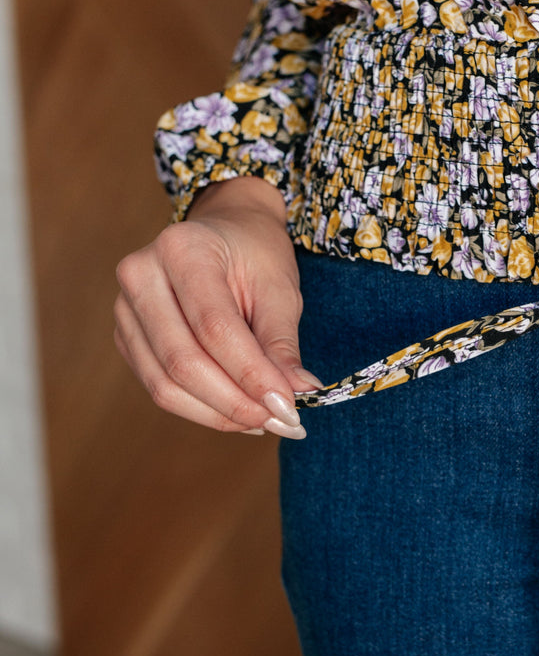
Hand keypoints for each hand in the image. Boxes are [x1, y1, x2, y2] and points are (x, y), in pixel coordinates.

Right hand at [114, 178, 322, 438]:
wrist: (225, 232)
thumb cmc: (254, 255)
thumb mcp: (279, 289)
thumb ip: (282, 344)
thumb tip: (296, 397)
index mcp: (182, 248)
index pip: (214, 328)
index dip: (251, 375)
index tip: (289, 408)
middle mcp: (140, 274)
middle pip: (182, 361)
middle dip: (235, 403)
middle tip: (281, 423)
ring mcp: (124, 308)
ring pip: (164, 384)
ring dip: (217, 414)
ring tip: (263, 422)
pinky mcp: (126, 337)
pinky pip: (158, 386)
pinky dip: (200, 408)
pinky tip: (237, 412)